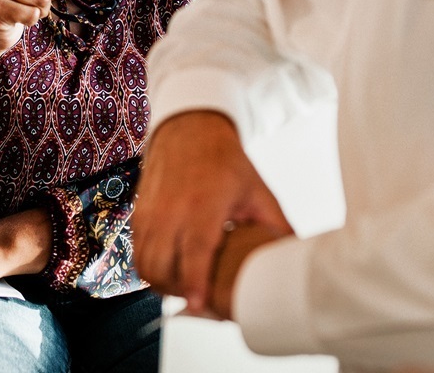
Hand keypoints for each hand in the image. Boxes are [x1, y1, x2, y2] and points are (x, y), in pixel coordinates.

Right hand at [132, 110, 292, 313]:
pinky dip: (148, 266)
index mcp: (204, 203)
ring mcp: (151, 210)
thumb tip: (297, 258)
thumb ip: (276, 226)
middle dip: (176, 291)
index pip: (194, 251)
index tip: (199, 305)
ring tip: (183, 288)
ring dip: (161, 282)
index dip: (194, 282)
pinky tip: (169, 268)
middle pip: (161, 265)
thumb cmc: (224, 161)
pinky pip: (135, 250)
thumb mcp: (257, 191)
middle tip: (199, 301)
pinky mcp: (138, 210)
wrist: (190, 129)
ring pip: (144, 262)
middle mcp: (171, 208)